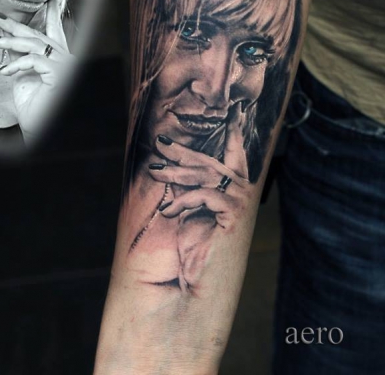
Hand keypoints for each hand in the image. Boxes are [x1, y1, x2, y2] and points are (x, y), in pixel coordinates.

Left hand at [0, 0, 76, 139]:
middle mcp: (68, 60)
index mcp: (60, 60)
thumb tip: (9, 41)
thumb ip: (22, 58)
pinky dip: (18, 64)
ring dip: (12, 42)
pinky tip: (6, 72)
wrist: (41, 130)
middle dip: (19, 25)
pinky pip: (35, 60)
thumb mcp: (24, 77)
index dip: (53, 11)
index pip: (55, 32)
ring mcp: (67, 67)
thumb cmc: (35, 108)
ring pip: (36, 45)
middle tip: (0, 17)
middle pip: (41, 36)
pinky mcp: (60, 74)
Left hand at [147, 108, 250, 289]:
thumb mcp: (188, 208)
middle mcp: (241, 192)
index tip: (233, 107)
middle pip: (212, 160)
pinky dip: (184, 201)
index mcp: (233, 188)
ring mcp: (241, 203)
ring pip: (206, 174)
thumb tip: (168, 162)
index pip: (235, 151)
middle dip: (185, 150)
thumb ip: (188, 186)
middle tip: (161, 141)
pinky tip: (170, 211)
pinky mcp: (235, 215)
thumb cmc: (192, 248)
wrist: (196, 287)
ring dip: (176, 171)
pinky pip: (206, 195)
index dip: (234, 129)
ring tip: (154, 171)